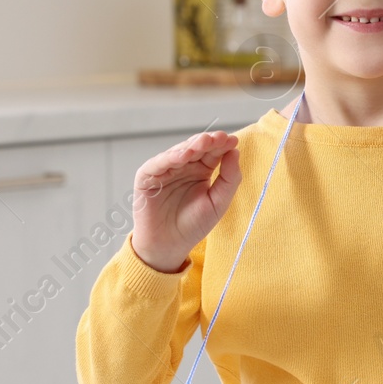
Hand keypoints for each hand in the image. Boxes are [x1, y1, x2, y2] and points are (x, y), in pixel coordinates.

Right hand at [130, 131, 240, 272]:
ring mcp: (165, 170)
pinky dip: (170, 158)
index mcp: (202, 170)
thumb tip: (235, 152)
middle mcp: (183, 166)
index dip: (222, 146)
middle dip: (208, 142)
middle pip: (196, 149)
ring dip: (191, 146)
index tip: (233, 141)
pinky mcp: (147, 176)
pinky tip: (184, 154)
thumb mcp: (218, 202)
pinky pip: (158, 164)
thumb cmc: (194, 225)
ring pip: (178, 152)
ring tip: (204, 142)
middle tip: (219, 137)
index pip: (212, 153)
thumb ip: (229, 178)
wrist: (169, 245)